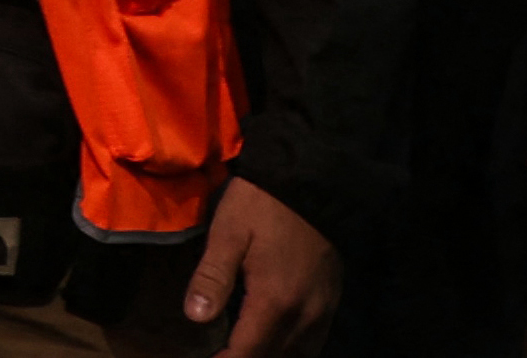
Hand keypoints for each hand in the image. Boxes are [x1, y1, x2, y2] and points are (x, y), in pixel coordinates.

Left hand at [184, 178, 335, 357]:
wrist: (313, 186)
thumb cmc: (262, 207)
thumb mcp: (228, 233)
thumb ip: (212, 277)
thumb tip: (195, 317)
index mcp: (276, 302)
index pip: (248, 352)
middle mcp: (305, 317)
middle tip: (220, 354)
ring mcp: (323, 312)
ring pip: (298, 356)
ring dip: (269, 357)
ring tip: (240, 350)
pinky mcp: (331, 304)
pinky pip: (313, 343)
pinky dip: (292, 351)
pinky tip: (271, 342)